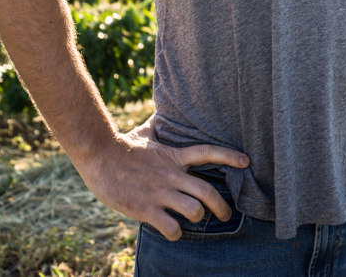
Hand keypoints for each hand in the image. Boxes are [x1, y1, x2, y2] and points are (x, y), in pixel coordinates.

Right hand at [73, 114, 249, 240]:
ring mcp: (160, 193)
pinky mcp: (146, 209)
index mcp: (174, 157)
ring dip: (197, 219)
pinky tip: (173, 232)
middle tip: (226, 215)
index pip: (208, 152)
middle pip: (207, 192)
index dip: (230, 156)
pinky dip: (176, 234)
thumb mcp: (144, 133)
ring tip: (193, 221)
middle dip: (222, 207)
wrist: (99, 156)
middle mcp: (172, 175)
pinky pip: (171, 228)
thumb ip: (157, 125)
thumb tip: (161, 112)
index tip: (246, 162)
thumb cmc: (121, 145)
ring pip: (193, 211)